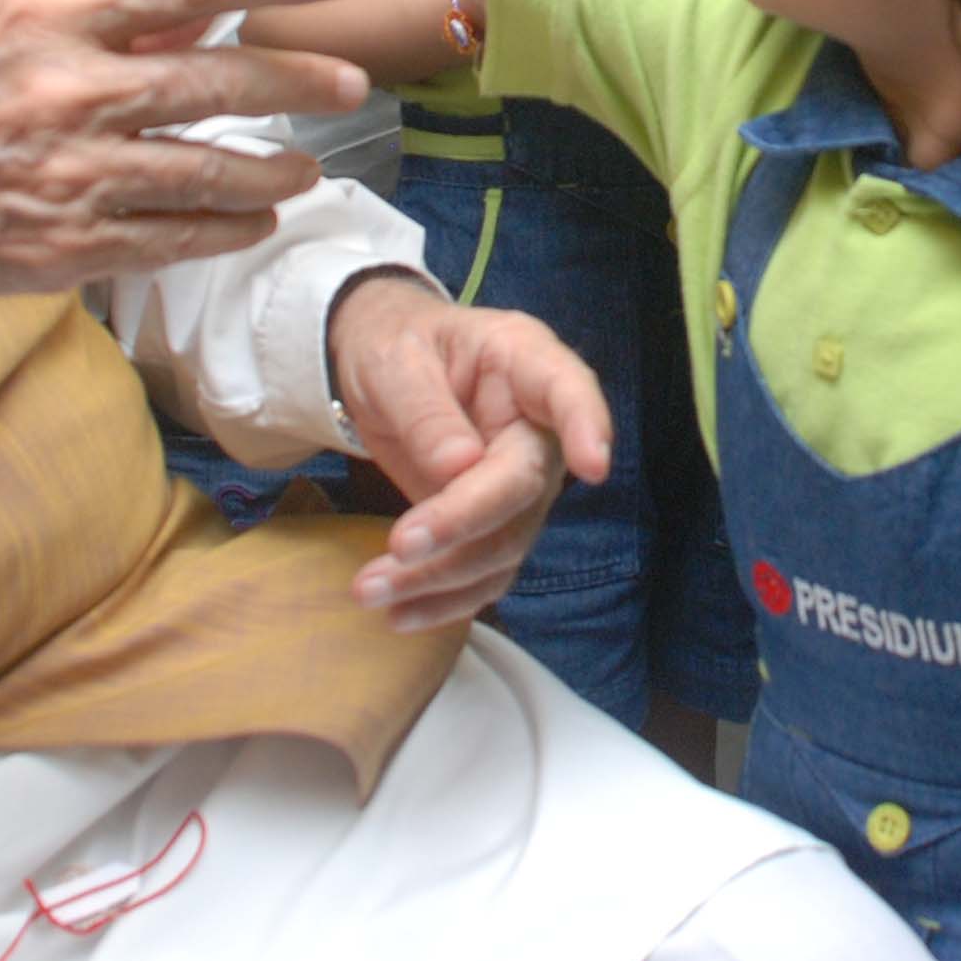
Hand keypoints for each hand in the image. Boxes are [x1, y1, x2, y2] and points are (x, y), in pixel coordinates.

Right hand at [0, 0, 374, 357]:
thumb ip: (97, 23)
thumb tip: (195, 11)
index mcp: (44, 19)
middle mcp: (65, 91)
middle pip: (217, 83)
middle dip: (299, 83)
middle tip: (352, 82)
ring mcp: (69, 175)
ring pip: (209, 171)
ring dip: (274, 171)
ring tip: (308, 169)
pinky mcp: (67, 247)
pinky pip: (174, 239)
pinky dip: (225, 229)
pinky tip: (252, 221)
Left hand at [325, 273, 614, 630]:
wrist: (384, 369)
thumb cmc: (396, 346)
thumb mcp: (394, 360)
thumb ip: (425, 410)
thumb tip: (458, 467)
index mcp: (523, 362)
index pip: (568, 390)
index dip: (586, 426)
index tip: (591, 465)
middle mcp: (536, 428)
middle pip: (524, 486)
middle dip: (464, 524)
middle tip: (398, 547)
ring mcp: (521, 482)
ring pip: (505, 543)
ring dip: (441, 577)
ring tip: (369, 591)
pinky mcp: (495, 524)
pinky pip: (485, 571)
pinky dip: (444, 600)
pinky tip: (397, 614)